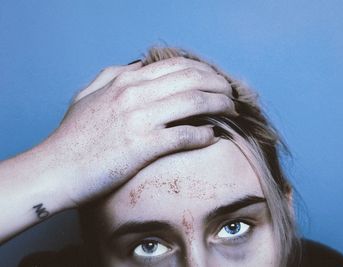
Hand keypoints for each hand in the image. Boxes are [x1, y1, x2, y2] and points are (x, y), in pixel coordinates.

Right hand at [43, 57, 235, 206]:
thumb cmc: (72, 136)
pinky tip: (212, 137)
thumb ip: (112, 75)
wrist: (56, 169)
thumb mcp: (87, 95)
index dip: (204, 71)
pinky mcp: (144, 146)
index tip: (216, 81)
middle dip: (219, 85)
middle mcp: (136, 94)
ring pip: (195, 102)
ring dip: (220, 106)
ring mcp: (141, 119)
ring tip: (231, 112)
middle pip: (192, 79)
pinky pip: (186, 136)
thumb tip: (137, 66)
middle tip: (231, 95)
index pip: (177, 66)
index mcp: (125, 80)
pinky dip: (204, 135)